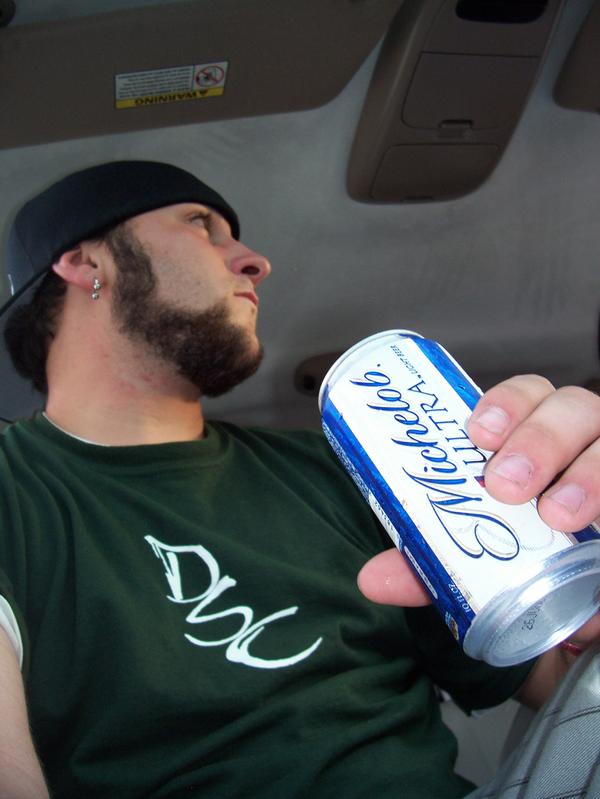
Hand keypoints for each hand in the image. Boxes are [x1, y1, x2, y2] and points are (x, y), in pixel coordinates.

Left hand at [358, 375, 599, 609]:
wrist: (581, 598)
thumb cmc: (527, 557)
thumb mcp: (478, 556)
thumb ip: (431, 562)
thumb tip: (373, 578)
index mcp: (534, 436)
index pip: (527, 394)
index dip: (505, 402)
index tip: (476, 433)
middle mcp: (582, 441)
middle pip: (574, 407)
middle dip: (538, 438)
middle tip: (505, 485)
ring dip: (588, 473)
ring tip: (557, 513)